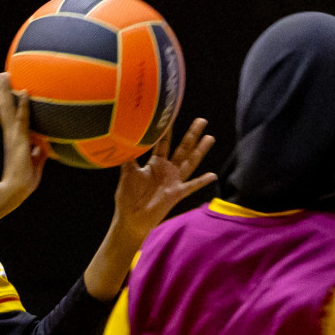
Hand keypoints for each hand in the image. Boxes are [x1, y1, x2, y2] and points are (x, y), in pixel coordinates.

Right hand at [0, 72, 46, 199]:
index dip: (9, 102)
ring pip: (7, 108)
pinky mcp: (19, 140)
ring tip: (3, 75)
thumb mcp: (35, 163)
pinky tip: (24, 92)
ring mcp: (13, 135)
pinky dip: (23, 105)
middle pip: (4, 107)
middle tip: (1, 74)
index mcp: (14, 138)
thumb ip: (38, 152)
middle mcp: (10, 134)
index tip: (9, 88)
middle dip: (3, 91)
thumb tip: (44, 145)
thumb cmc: (24, 181)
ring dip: (5, 91)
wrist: (15, 190)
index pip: (10, 115)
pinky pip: (22, 119)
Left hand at [110, 117, 217, 244]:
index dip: (167, 130)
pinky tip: (212, 175)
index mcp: (155, 163)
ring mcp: (173, 181)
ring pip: (190, 162)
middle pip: (182, 148)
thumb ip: (128, 157)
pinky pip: (191, 186)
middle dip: (191, 134)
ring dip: (200, 151)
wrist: (131, 218)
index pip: (163, 143)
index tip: (172, 115)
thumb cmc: (128, 197)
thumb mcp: (127, 173)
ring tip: (209, 137)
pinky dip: (201, 181)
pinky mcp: (176, 193)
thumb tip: (123, 139)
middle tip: (202, 120)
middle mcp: (167, 169)